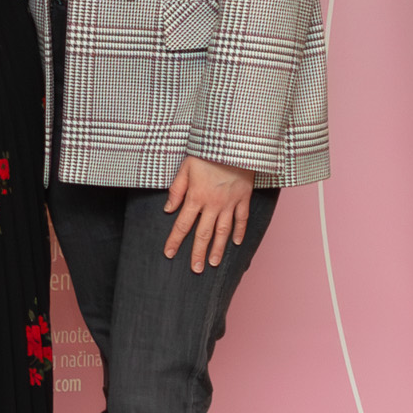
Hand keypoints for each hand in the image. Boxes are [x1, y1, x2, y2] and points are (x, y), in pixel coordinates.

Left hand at [161, 155, 259, 273]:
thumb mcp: (185, 166)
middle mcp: (213, 204)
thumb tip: (168, 209)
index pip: (182, 224)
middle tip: (194, 269)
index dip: (175, 240)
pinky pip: (242, 218)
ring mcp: (230, 202)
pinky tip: (236, 243)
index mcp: (196, 196)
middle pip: (203, 233)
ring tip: (212, 263)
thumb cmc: (207, 151)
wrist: (233, 142)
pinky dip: (240, 231)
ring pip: (223, 231)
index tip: (169, 254)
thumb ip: (176, 189)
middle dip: (197, 253)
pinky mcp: (243, 197)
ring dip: (218, 249)